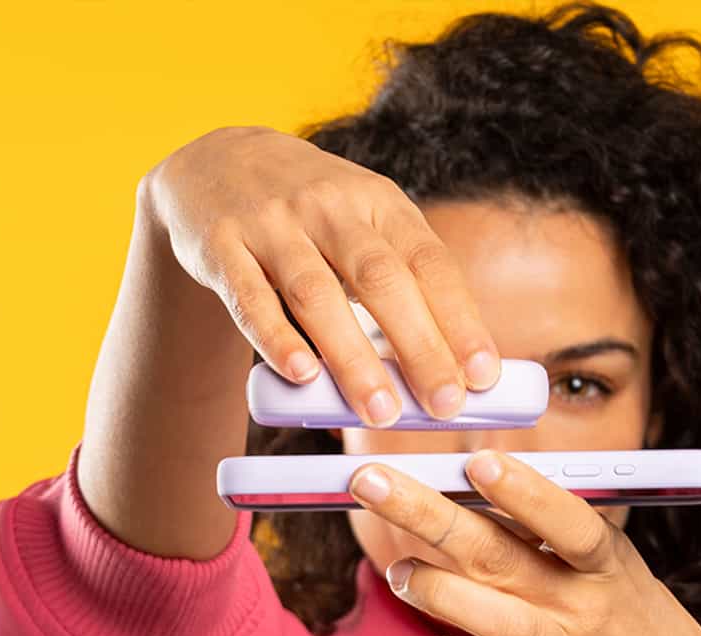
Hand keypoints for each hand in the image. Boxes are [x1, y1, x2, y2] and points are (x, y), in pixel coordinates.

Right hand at [141, 126, 499, 423]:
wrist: (216, 158)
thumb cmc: (311, 212)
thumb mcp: (363, 220)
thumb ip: (402, 280)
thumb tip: (452, 366)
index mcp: (379, 201)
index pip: (430, 262)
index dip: (459, 319)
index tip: (484, 375)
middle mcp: (330, 206)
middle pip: (382, 281)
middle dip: (419, 347)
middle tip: (445, 406)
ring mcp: (272, 223)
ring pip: (317, 294)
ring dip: (353, 358)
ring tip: (381, 412)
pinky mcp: (221, 245)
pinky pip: (251, 297)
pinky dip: (277, 339)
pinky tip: (302, 376)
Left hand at [346, 450, 700, 635]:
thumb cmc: (624, 614)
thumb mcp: (608, 564)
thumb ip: (547, 532)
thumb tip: (468, 480)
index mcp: (604, 563)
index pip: (567, 521)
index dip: (524, 492)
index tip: (477, 463)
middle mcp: (586, 608)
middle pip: (502, 557)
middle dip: (430, 516)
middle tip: (371, 483)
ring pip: (494, 622)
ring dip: (435, 591)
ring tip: (399, 572)